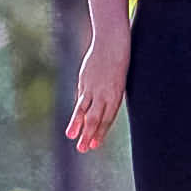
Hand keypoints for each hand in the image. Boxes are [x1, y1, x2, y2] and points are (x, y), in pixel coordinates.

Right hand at [66, 35, 128, 152]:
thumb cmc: (118, 59)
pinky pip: (80, 98)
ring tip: (72, 139)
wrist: (112, 41)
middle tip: (83, 149)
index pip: (108, 117)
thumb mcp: (117, 78)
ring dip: (79, 126)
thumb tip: (93, 105)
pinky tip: (72, 122)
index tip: (95, 145)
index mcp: (117, 93)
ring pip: (85, 111)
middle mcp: (105, 93)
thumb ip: (108, 93)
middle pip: (96, 118)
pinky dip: (76, 111)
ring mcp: (94, 87)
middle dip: (90, 135)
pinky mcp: (84, 81)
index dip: (101, 131)